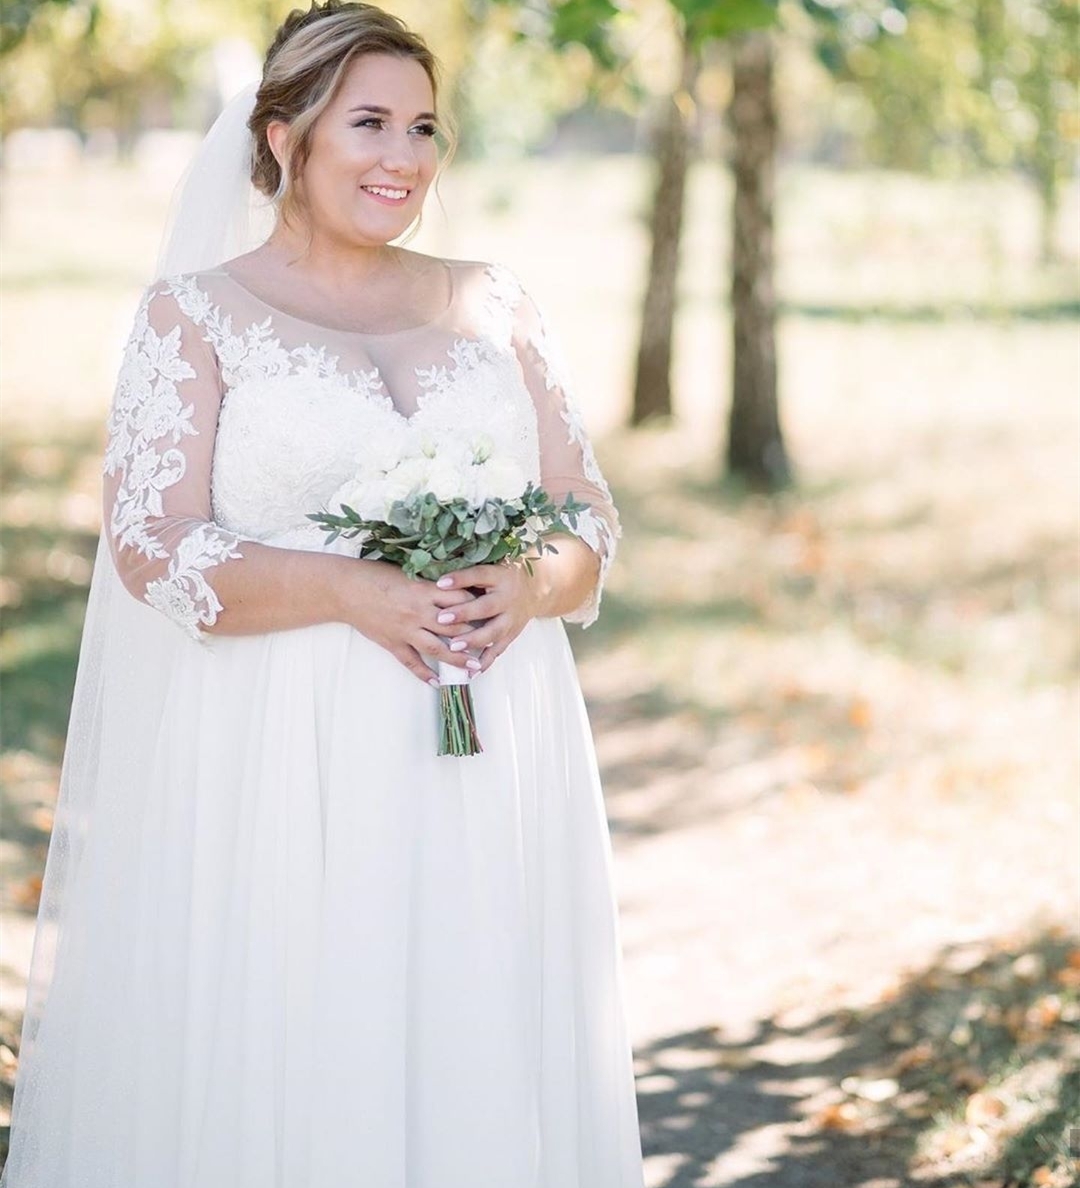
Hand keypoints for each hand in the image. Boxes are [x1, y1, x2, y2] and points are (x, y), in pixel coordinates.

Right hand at [337, 559, 481, 685]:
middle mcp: (419, 613)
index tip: (490, 610)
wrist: (345, 589)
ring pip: (438, 648)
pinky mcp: (393, 643)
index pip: (460, 599)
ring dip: (457, 659)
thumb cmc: (374, 575)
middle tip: (492, 644)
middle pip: (455, 628)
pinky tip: (437, 682)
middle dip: (475, 636)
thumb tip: (450, 585)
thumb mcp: (406, 573)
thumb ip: (428, 583)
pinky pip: (412, 662)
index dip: (477, 605)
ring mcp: (406, 630)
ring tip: (473, 668)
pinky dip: (424, 673)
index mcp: (424, 591)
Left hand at [431, 561, 543, 675]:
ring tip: (454, 647)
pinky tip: (471, 670)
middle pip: (486, 607)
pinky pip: (498, 649)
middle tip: (442, 619)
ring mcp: (511, 618)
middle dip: (464, 613)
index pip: (479, 575)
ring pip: (493, 631)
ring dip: (473, 640)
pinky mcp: (511, 634)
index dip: (460, 579)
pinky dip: (485, 661)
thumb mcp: (491, 567)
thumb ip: (469, 573)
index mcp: (499, 577)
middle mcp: (507, 598)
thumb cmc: (503, 576)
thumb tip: (439, 574)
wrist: (534, 589)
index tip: (440, 583)